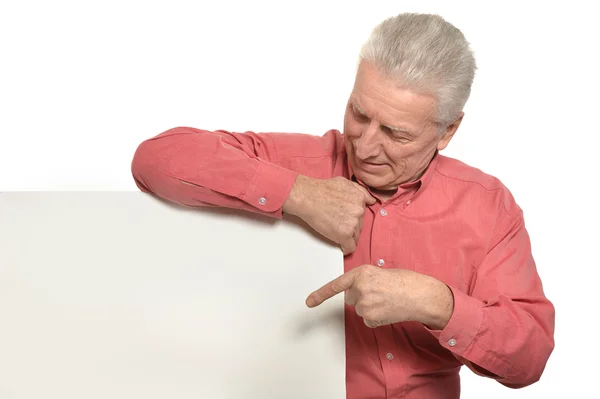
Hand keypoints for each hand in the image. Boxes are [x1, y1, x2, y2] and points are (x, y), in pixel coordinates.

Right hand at [283, 175, 375, 254]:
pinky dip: (345, 248)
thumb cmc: (320, 189)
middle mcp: (359, 210)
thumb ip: (359, 191)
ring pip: (355, 236)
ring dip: (347, 235)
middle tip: (337, 223)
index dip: (355, 217)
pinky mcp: (345, 234)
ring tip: (334, 230)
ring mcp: (353, 223)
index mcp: (360, 198)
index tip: (350, 220)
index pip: (364, 213)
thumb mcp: (344, 182)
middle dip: (350, 226)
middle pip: (360, 225)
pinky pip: (350, 247)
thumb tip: (369, 200)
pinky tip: (341, 245)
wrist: (307, 197)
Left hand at [305, 264, 453, 329]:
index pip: (337, 285)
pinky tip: (389, 310)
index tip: (309, 302)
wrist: (420, 295)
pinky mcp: (370, 317)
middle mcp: (360, 287)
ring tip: (388, 301)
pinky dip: (377, 317)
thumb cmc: (405, 281)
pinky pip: (368, 320)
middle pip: (351, 298)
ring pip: (361, 310)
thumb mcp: (381, 273)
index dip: (320, 295)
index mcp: (362, 272)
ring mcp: (364, 304)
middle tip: (381, 293)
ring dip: (371, 307)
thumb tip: (357, 291)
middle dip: (362, 297)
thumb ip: (365, 280)